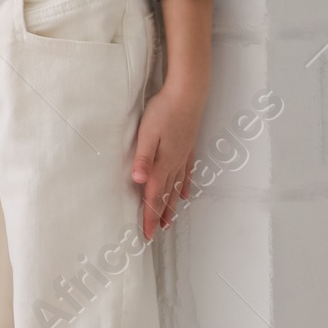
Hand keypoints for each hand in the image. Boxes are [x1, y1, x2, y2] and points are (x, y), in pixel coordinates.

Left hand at [130, 82, 207, 240]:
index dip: (150, 216)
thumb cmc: (165, 109)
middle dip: (160, 216)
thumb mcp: (147, 132)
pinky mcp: (188, 148)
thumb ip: (143, 157)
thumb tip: (139, 181)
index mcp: (163, 162)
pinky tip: (185, 194)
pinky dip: (185, 187)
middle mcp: (175, 163)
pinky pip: (187, 175)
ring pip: (177, 188)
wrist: (189, 93)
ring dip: (171, 206)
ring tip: (169, 221)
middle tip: (155, 233)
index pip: (154, 195)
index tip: (147, 234)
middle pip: (166, 195)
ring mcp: (183, 156)